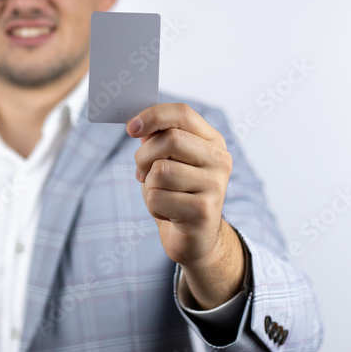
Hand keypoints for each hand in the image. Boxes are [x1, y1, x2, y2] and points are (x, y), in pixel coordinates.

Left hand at [128, 103, 243, 308]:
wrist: (196, 238)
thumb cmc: (177, 193)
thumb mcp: (168, 161)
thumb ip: (157, 139)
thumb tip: (138, 124)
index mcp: (212, 141)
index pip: (182, 113)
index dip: (153, 116)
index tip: (131, 128)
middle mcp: (219, 160)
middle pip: (169, 140)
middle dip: (144, 157)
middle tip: (142, 172)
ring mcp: (215, 185)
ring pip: (160, 171)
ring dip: (149, 186)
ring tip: (161, 195)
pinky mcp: (204, 211)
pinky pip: (158, 198)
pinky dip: (152, 206)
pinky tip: (167, 212)